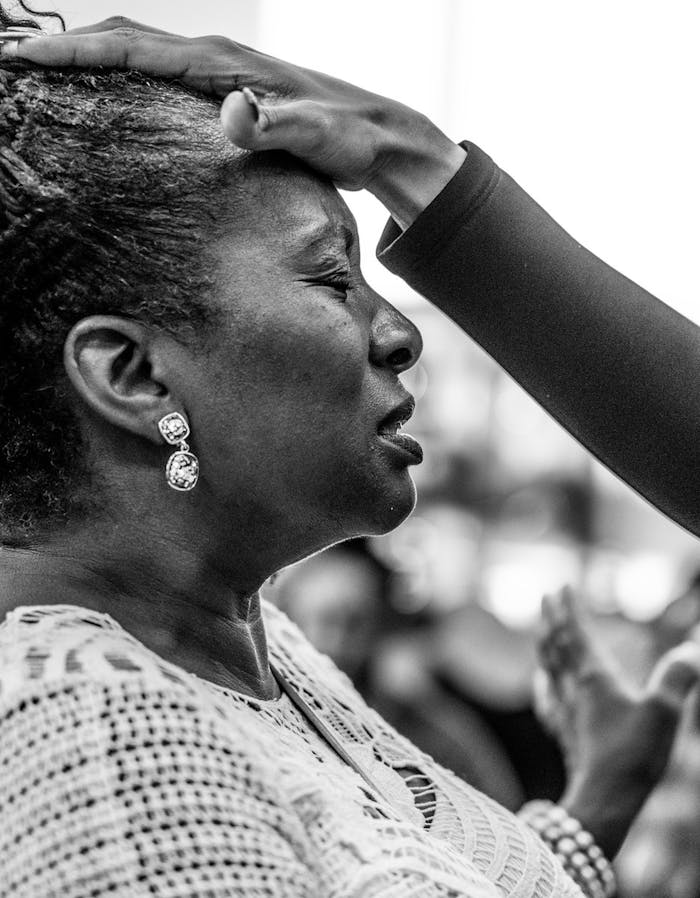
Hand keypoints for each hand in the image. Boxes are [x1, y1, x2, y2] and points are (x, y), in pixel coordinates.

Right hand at [0, 16, 465, 227]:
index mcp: (225, 66)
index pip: (136, 51)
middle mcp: (217, 59)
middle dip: (63, 45)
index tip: (22, 57)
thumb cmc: (349, 140)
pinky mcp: (226, 88)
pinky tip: (103, 91)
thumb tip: (231, 112)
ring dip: (85, 53)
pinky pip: (158, 70)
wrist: (377, 134)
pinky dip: (119, 70)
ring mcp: (221, 72)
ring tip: (36, 67)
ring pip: (137, 49)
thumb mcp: (318, 138)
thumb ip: (277, 125)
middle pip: (124, 37)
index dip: (75, 53)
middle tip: (7, 58)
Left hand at [534, 586, 699, 858]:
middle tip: (546, 599)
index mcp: (594, 678)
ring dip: (545, 645)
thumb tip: (692, 650)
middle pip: (555, 646)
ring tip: (541, 633)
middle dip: (552, 620)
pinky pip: (548, 698)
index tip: (562, 587)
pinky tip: (541, 684)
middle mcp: (573, 690)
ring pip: (548, 669)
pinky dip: (544, 681)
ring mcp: (565, 713)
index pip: (575, 634)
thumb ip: (677, 678)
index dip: (569, 609)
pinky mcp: (564, 735)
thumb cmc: (632, 756)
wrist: (602, 801)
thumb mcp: (664, 713)